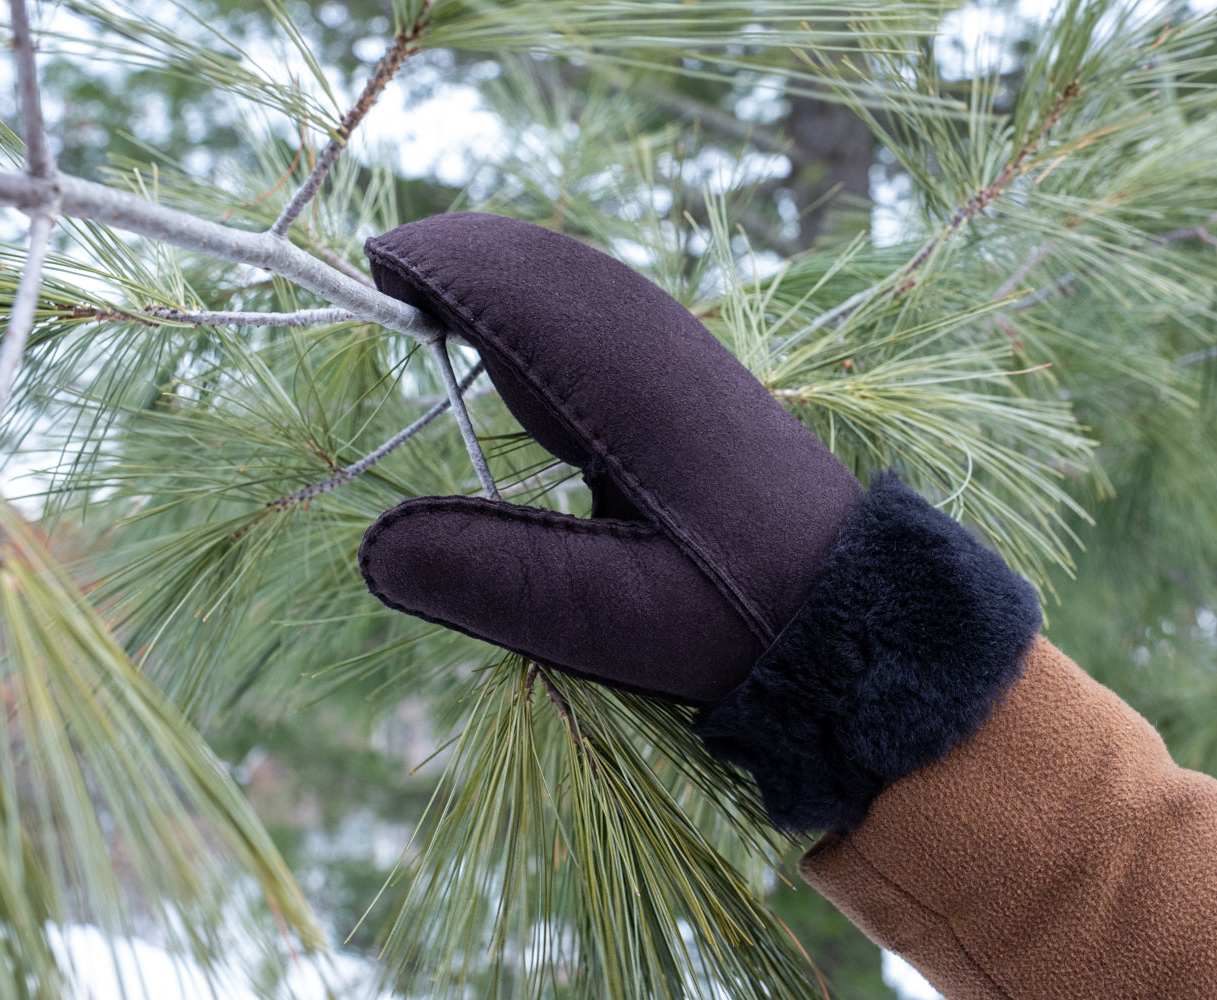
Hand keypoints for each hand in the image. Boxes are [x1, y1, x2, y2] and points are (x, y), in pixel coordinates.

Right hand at [357, 212, 863, 705]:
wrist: (847, 605)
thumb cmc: (727, 616)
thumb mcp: (603, 618)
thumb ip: (488, 578)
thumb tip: (374, 545)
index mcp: (617, 381)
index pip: (503, 287)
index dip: (429, 269)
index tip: (368, 273)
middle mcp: (648, 340)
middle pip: (534, 261)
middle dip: (456, 260)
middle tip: (387, 278)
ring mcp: (677, 350)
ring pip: (571, 275)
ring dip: (500, 274)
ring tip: (436, 294)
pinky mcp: (691, 375)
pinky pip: (600, 305)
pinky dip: (542, 301)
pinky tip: (527, 347)